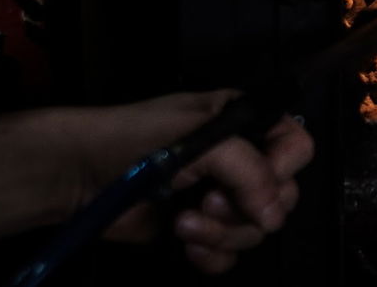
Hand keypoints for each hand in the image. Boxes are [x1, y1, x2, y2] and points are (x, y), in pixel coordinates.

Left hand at [67, 90, 314, 274]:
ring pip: (256, 229)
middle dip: (245, 207)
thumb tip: (273, 216)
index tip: (257, 181)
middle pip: (281, 195)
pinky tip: (187, 247)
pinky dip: (214, 255)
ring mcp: (221, 197)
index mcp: (243, 121)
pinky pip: (230, 253)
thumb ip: (246, 169)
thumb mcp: (199, 139)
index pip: (296, 146)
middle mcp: (239, 158)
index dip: (283, 168)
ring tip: (184, 222)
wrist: (81, 175)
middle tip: (207, 201)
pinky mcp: (200, 231)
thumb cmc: (136, 139)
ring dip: (223, 233)